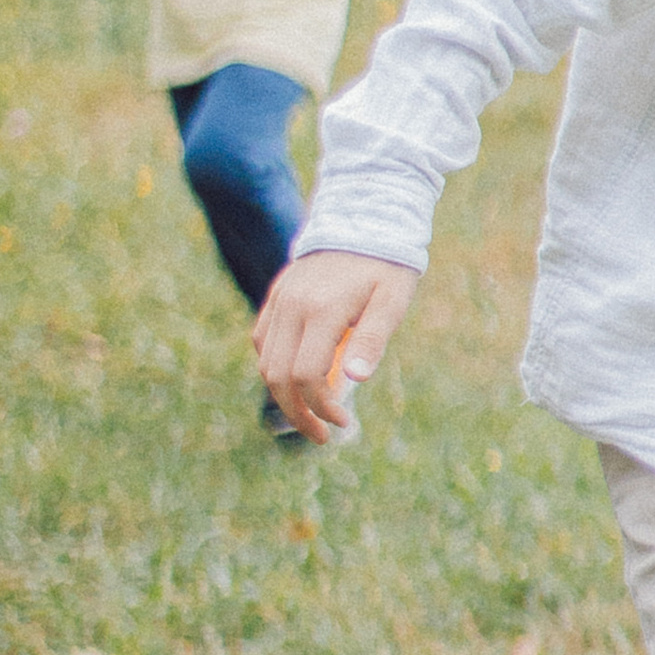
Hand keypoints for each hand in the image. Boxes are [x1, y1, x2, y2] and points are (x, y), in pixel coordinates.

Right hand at [253, 249, 419, 440]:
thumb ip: (372, 339)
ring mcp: (280, 299)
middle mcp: (293, 306)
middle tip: (320, 436)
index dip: (320, 408)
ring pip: (265, 360)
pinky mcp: (277, 295)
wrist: (366, 218)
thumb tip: (354, 380)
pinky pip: (262, 339)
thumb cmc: (386, 265)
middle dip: (296, 413)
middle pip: (277, 375)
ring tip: (309, 416)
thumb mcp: (392, 302)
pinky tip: (296, 380)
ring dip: (282, 395)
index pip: (306, 376)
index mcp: (322, 310)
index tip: (342, 424)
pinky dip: (273, 365)